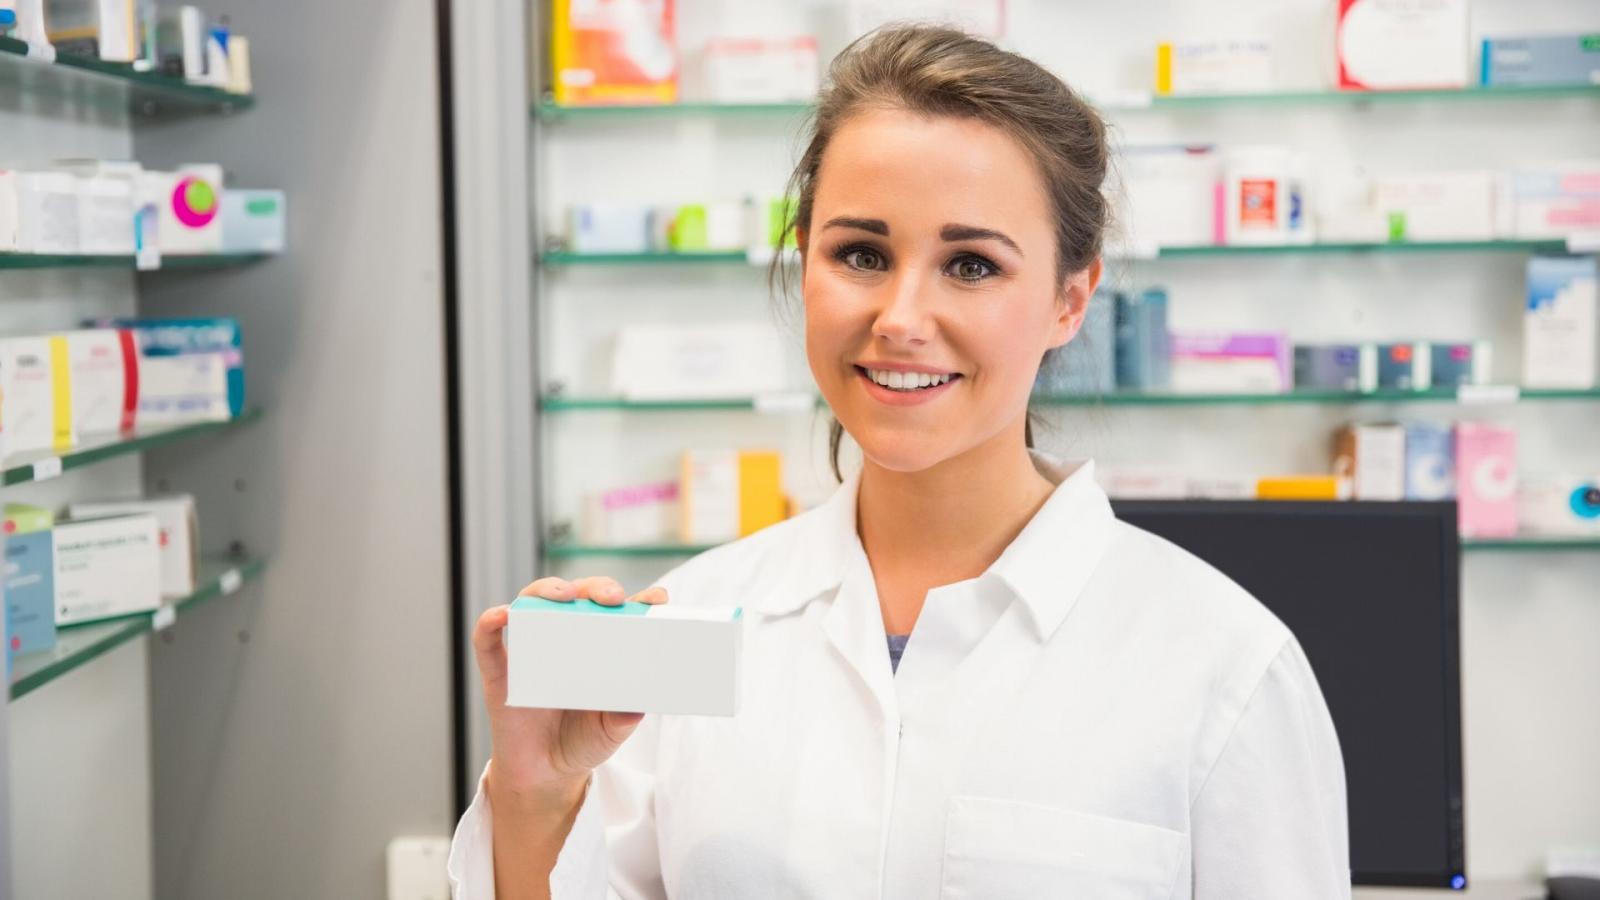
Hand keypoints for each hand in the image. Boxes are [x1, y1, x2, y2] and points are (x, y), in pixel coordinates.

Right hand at [473, 576, 668, 812]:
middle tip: (612, 597)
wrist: (545, 774)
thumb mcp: (611, 731)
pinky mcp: (499, 671)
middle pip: (577, 596)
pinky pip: (488, 640)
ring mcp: (530, 651)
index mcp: (597, 647)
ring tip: (562, 595)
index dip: (637, 601)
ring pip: (533, 603)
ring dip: (547, 590)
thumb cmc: (583, 742)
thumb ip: (623, 718)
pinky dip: (491, 622)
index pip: (616, 612)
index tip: (658, 599)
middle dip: (596, 588)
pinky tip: (503, 615)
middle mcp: (564, 640)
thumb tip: (635, 707)